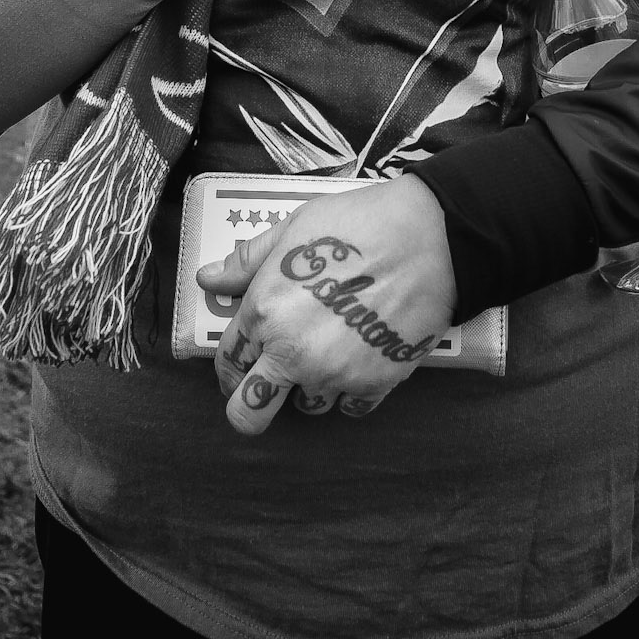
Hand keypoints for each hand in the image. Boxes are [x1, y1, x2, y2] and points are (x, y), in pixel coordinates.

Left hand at [196, 177, 456, 434]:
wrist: (430, 239)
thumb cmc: (358, 223)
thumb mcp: (294, 229)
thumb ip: (247, 260)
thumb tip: (208, 279)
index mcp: (264, 312)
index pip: (227, 362)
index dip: (230, 365)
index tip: (243, 362)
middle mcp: (292, 353)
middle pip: (248, 414)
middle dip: (249, 405)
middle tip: (268, 385)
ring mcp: (334, 375)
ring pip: (306, 408)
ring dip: (310, 387)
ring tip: (328, 350)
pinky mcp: (373, 385)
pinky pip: (349, 408)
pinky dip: (351, 390)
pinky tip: (359, 356)